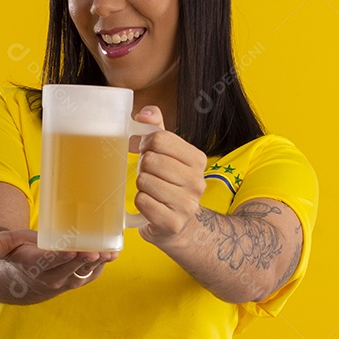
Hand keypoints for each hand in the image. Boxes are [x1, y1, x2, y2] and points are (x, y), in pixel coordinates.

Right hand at [0, 229, 117, 302]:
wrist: (19, 281)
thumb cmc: (13, 254)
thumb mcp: (3, 246)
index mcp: (31, 267)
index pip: (46, 264)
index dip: (59, 258)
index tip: (71, 251)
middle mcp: (49, 279)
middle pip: (68, 269)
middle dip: (82, 261)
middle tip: (95, 251)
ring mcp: (64, 282)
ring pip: (82, 274)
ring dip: (96, 264)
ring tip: (109, 253)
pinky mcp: (75, 280)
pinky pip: (90, 275)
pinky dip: (102, 266)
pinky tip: (113, 254)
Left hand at [131, 106, 207, 249]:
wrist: (180, 225)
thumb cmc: (170, 184)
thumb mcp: (168, 154)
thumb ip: (157, 129)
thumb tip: (144, 113)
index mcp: (198, 159)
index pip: (160, 138)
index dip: (146, 144)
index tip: (148, 152)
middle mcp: (197, 181)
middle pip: (151, 160)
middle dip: (143, 167)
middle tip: (149, 175)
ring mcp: (187, 204)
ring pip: (144, 181)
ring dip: (142, 186)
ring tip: (152, 191)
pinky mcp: (172, 222)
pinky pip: (142, 202)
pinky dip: (140, 203)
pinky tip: (151, 206)